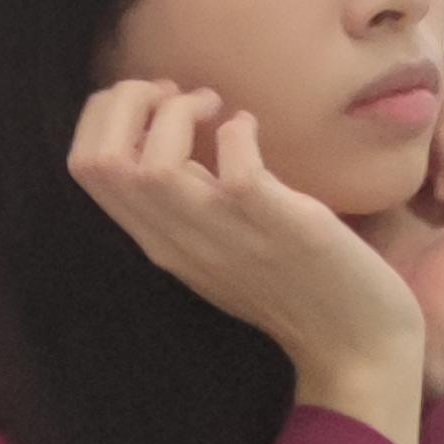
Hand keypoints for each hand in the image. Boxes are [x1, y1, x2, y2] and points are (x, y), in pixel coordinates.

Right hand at [66, 80, 426, 443]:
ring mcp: (222, 234)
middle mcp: (178, 240)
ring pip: (149, 163)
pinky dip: (238, 128)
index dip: (107, 114)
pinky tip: (253, 129)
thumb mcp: (218, 248)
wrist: (359, 348)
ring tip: (215, 108)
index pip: (85, 166)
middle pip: (101, 158)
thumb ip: (186, 206)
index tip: (156, 105)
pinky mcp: (274, 224)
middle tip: (177, 95)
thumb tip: (171, 136)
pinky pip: (233, 163)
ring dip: (178, 112)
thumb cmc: (294, 289)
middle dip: (129, 100)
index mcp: (159, 242)